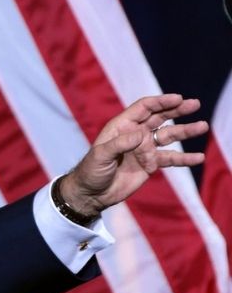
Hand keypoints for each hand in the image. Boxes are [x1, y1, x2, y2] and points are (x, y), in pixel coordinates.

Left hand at [60, 94, 207, 216]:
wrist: (92, 194)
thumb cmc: (91, 171)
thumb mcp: (100, 155)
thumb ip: (120, 144)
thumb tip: (141, 134)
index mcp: (121, 127)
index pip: (144, 109)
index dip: (160, 102)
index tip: (177, 98)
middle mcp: (135, 134)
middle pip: (160, 118)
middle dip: (177, 110)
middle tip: (195, 104)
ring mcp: (144, 149)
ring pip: (169, 136)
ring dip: (185, 131)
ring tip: (202, 126)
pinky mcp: (150, 164)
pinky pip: (170, 158)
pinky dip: (184, 158)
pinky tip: (198, 157)